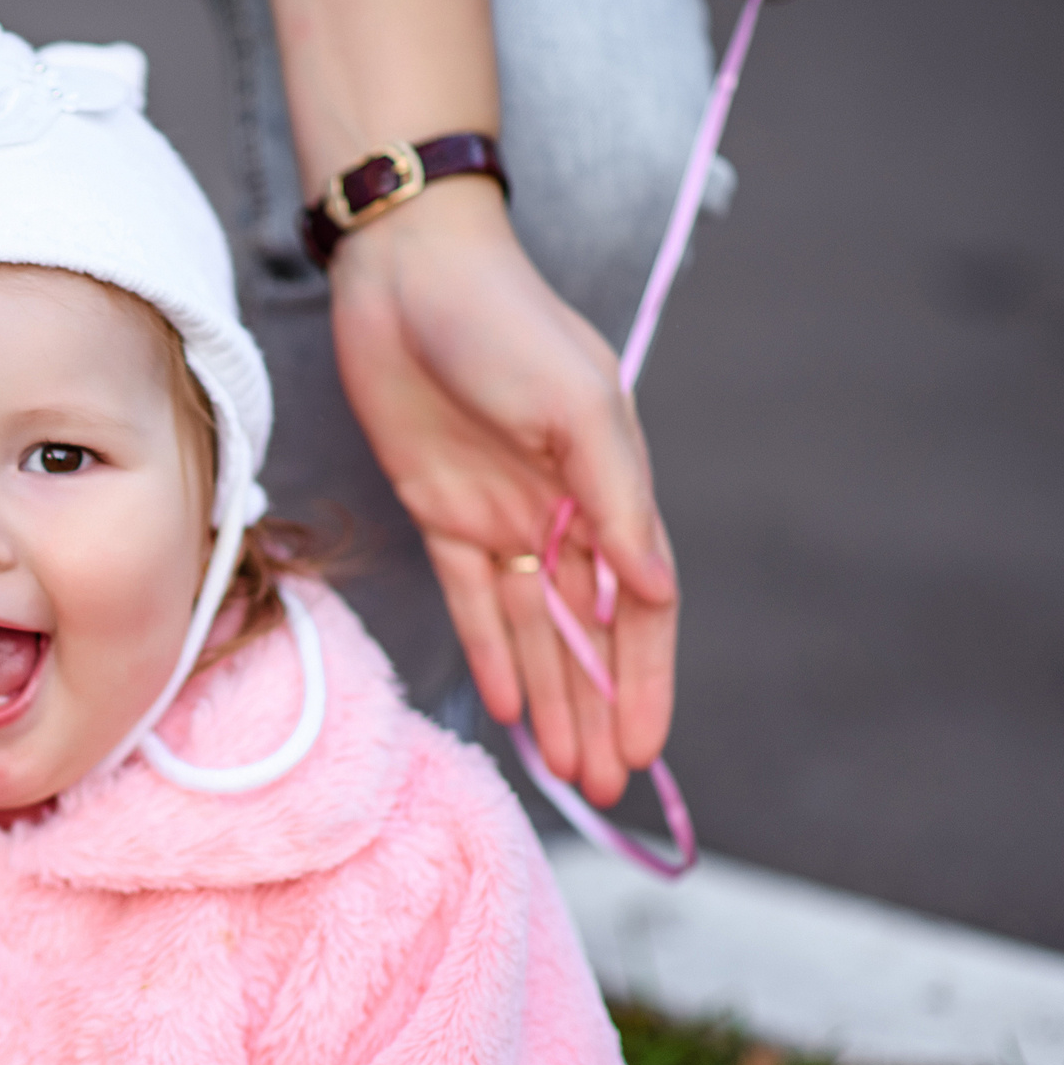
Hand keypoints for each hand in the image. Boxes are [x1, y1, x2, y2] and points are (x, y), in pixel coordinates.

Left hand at [329, 179, 678, 806]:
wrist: (408, 273)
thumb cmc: (502, 322)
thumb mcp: (574, 405)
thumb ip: (615, 499)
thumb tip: (655, 590)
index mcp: (611, 488)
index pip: (639, 609)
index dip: (644, 682)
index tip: (645, 751)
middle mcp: (563, 512)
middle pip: (588, 636)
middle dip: (600, 712)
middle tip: (605, 791)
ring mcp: (503, 516)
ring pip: (533, 632)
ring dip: (550, 701)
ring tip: (564, 773)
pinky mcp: (441, 512)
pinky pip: (474, 602)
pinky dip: (489, 655)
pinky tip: (506, 711)